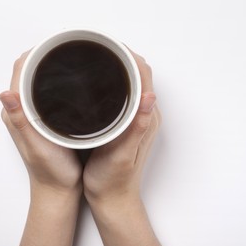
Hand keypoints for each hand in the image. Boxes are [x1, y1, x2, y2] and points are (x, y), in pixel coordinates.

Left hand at [0, 51, 82, 245]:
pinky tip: (71, 82)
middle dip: (43, 56)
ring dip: (49, 67)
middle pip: (28, 72)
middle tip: (66, 48)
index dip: (34, 53)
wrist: (58, 189)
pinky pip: (45, 92)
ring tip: (69, 59)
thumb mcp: (36, 146)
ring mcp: (32, 115)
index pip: (19, 71)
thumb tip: (5, 93)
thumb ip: (20, 121)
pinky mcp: (43, 119)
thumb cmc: (50, 171)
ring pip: (37, 81)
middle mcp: (21, 110)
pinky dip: (54, 81)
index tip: (54, 45)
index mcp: (15, 113)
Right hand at [83, 51, 165, 245]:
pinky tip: (97, 83)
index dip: (130, 58)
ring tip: (96, 60)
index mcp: (146, 119)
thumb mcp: (121, 156)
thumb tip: (148, 97)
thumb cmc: (113, 180)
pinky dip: (114, 82)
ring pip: (131, 83)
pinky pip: (124, 95)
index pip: (144, 77)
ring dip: (118, 68)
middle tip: (97, 49)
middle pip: (138, 75)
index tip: (109, 47)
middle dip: (122, 58)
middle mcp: (144, 116)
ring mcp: (136, 119)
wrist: (112, 198)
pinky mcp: (126, 124)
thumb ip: (137, 128)